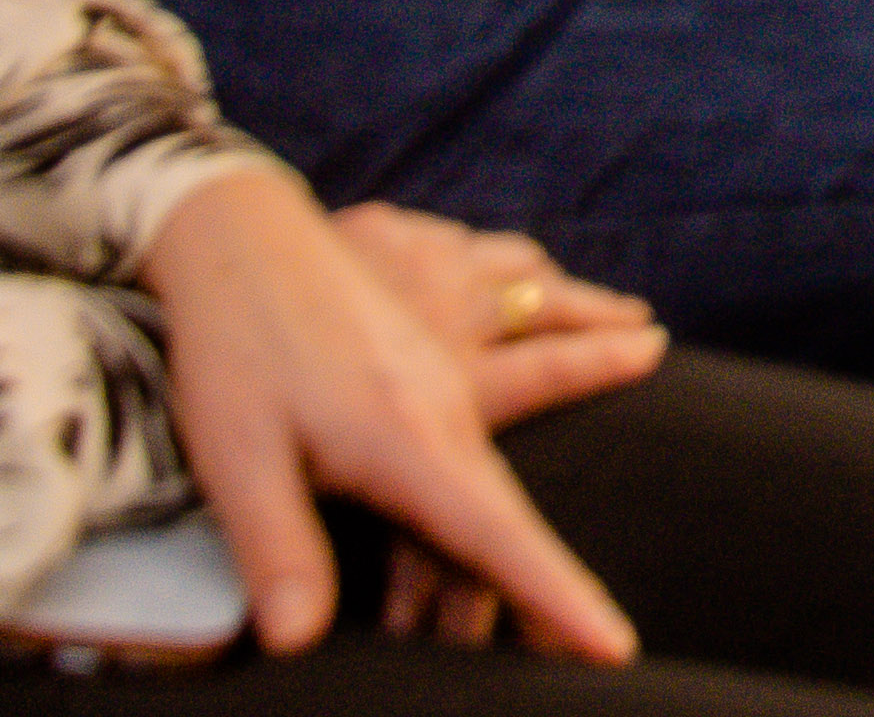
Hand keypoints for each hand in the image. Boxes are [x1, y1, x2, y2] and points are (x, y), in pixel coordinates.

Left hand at [137, 166, 647, 663]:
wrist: (227, 226)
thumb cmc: (231, 352)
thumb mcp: (241, 463)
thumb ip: (282, 549)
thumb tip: (299, 642)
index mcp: (414, 439)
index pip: (499, 539)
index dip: (557, 599)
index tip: (613, 647)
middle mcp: (445, 379)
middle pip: (543, 402)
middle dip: (599, 410)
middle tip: (646, 436)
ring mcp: (434, 318)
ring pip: (532, 312)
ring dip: (586, 323)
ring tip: (635, 325)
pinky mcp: (412, 276)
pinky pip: (492, 266)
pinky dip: (529, 273)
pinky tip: (532, 267)